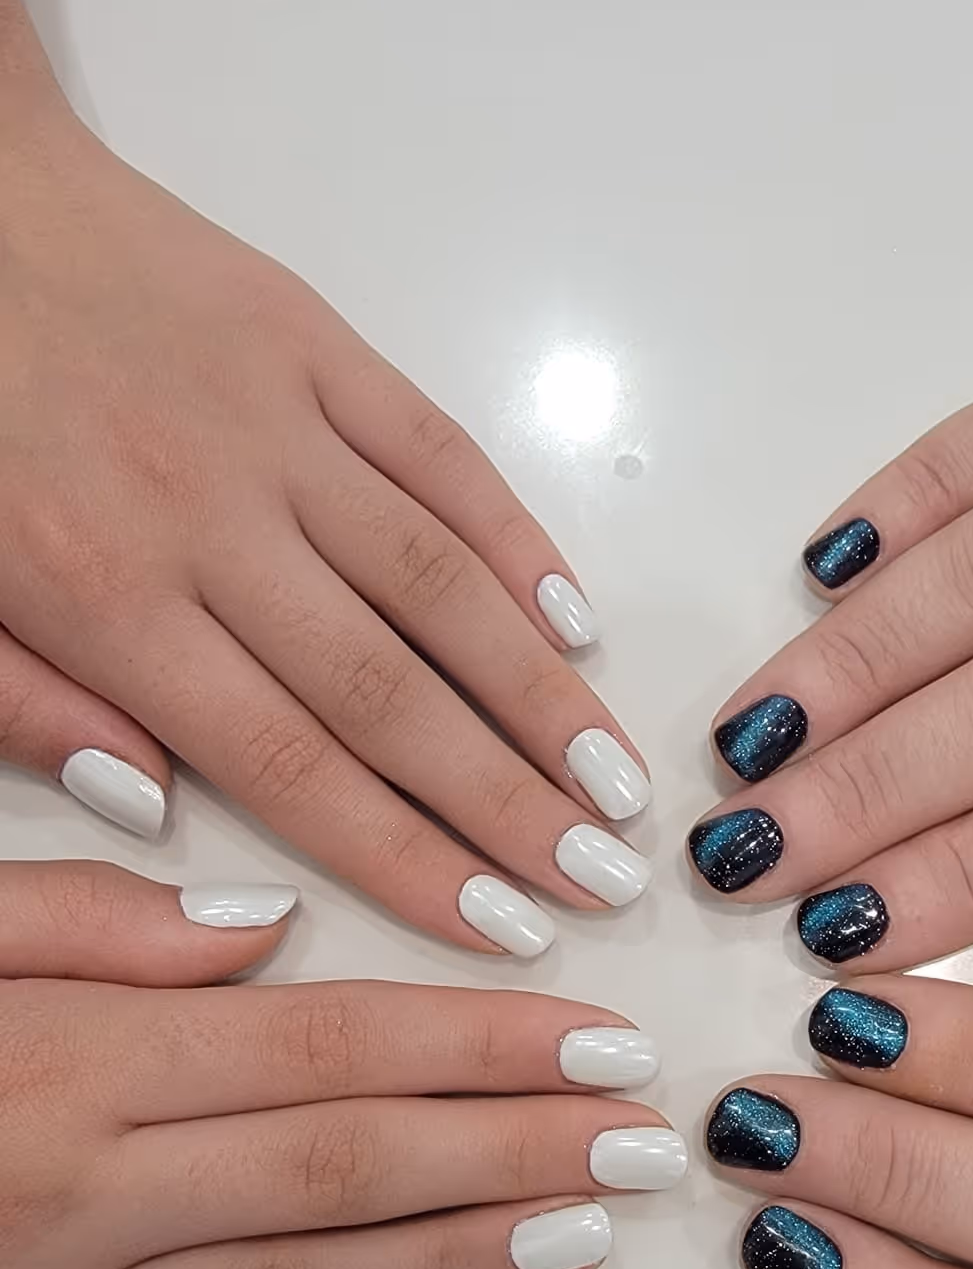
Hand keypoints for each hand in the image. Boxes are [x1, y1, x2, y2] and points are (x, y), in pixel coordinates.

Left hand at [0, 0, 648, 956]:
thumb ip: (30, 707)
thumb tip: (153, 803)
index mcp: (103, 594)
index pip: (287, 765)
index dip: (408, 857)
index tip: (504, 928)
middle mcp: (208, 517)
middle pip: (388, 692)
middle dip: (508, 802)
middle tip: (603, 879)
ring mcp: (274, 422)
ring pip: (435, 580)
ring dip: (538, 690)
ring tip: (617, 780)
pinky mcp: (311, 340)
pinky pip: (435, 449)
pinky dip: (514, 535)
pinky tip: (574, 620)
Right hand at [0, 859, 681, 1268]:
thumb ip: (79, 924)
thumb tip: (260, 923)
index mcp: (67, 1069)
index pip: (329, 1044)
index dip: (487, 1045)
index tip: (602, 1046)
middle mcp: (78, 1202)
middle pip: (347, 1167)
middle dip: (516, 1152)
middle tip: (641, 1144)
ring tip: (582, 1237)